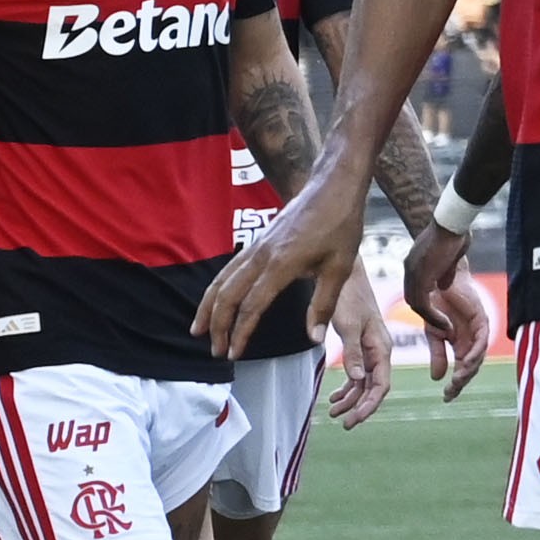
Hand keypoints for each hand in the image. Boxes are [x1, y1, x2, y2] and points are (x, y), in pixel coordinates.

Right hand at [202, 176, 364, 359]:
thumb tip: (312, 339)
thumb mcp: (340, 268)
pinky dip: (217, 287)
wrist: (334, 186)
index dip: (240, 333)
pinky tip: (215, 299)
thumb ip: (323, 305)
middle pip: (228, 295)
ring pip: (222, 280)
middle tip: (216, 351)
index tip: (233, 354)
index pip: (251, 306)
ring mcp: (258, 246)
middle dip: (218, 325)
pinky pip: (229, 268)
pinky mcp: (259, 241)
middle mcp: (262, 255)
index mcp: (281, 264)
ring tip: (199, 330)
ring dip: (209, 307)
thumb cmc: (341, 226)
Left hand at [322, 266, 394, 427]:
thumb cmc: (349, 296)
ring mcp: (370, 348)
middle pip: (374, 388)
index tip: (354, 420)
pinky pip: (357, 372)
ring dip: (350, 399)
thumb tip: (356, 379)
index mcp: (382, 347)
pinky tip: (335, 397)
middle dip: (359, 407)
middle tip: (343, 423)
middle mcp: (379, 350)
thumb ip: (353, 352)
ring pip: (364, 382)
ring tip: (333, 413)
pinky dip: (347, 386)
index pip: (381, 385)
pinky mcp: (360, 344)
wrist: (345, 274)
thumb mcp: (349, 325)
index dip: (369, 406)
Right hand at [404, 227, 496, 399]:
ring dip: (468, 371)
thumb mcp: (428, 325)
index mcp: (452, 337)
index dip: (452, 383)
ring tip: (456, 382)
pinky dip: (474, 353)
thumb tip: (437, 377)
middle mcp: (466, 335)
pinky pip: (481, 340)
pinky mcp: (480, 316)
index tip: (445, 397)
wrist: (437, 259)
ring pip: (477, 356)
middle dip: (460, 383)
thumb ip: (435, 350)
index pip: (456, 366)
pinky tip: (465, 363)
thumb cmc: (431, 287)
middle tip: (450, 396)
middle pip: (469, 366)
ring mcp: (475, 326)